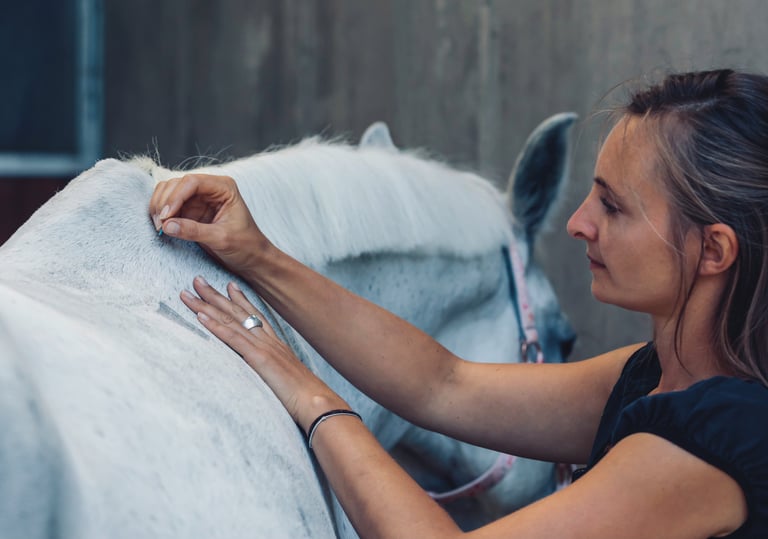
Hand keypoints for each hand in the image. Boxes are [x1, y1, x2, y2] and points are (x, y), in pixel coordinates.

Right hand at [149, 174, 270, 274]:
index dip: (175, 197)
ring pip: (169, 192)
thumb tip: (167, 225)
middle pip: (176, 184)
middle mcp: (210, 188)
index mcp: (224, 187)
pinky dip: (162, 214)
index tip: (166, 216)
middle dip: (164, 203)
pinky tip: (163, 227)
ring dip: (160, 207)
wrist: (251, 258)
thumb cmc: (245, 246)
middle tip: (160, 225)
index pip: (191, 182)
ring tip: (160, 227)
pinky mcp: (191, 210)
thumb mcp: (221, 239)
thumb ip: (194, 231)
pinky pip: (169, 206)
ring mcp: (199, 198)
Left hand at [180, 275, 348, 430]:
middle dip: (216, 295)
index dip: (240, 300)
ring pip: (230, 320)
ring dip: (207, 304)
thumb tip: (271, 377)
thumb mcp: (289, 381)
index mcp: (277, 345)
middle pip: (238, 312)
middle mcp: (269, 341)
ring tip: (189, 291)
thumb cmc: (307, 398)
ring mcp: (263, 347)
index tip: (228, 285)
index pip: (255, 316)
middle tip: (198, 279)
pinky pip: (232, 338)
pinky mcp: (258, 358)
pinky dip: (215, 326)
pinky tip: (200, 316)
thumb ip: (277, 374)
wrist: (317, 402)